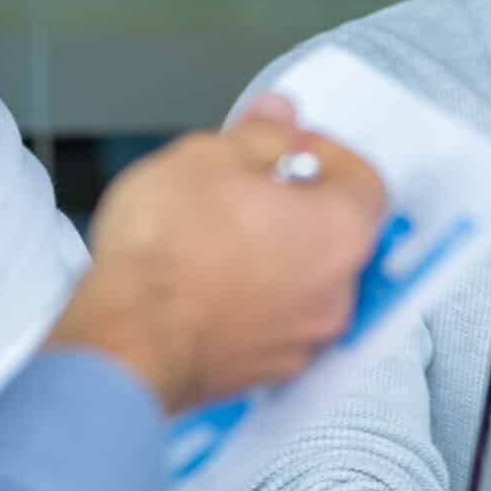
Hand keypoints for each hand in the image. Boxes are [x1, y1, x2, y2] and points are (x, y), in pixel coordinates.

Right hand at [49, 94, 384, 414]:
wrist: (125, 344)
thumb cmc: (166, 253)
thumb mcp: (206, 157)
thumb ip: (257, 134)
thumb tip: (278, 118)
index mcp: (339, 232)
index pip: (365, 180)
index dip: (324, 154)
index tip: (285, 146)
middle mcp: (336, 294)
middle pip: (335, 234)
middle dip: (295, 205)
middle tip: (245, 185)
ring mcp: (303, 342)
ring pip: (303, 282)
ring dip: (274, 255)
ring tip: (216, 236)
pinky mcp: (266, 372)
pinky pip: (272, 322)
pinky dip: (251, 299)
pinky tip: (204, 282)